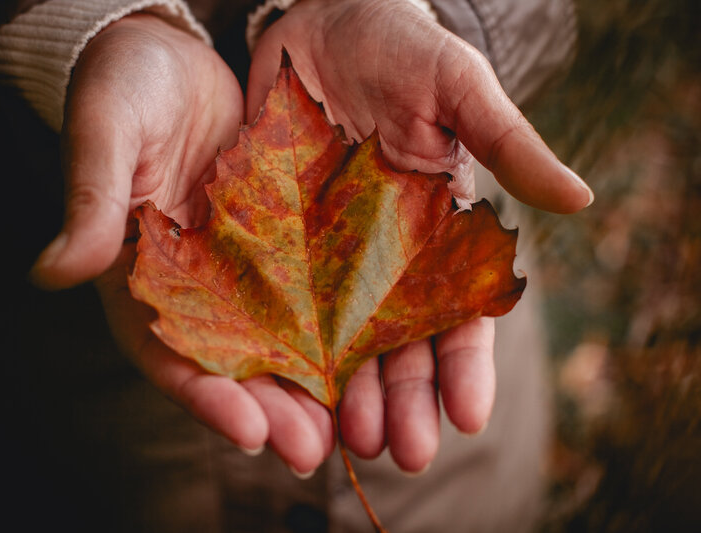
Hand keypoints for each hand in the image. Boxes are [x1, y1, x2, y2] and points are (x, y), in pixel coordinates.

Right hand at [29, 14, 334, 475]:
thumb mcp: (106, 134)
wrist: (168, 54)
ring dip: (312, 384)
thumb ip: (91, 200)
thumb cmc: (122, 88)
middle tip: (314, 450)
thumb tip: (53, 270)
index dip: (206, 396)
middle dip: (272, 409)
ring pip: (280, 338)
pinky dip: (338, 323)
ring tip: (353, 425)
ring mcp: (243, 264)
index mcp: (141, 277)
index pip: (168, 353)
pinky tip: (373, 351)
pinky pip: (314, 287)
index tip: (249, 431)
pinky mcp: (283, 238)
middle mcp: (196, 284)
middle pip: (234, 364)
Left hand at [247, 0, 593, 472]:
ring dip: (344, 393)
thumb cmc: (400, 48)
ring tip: (344, 441)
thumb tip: (580, 197)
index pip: (460, 312)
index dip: (464, 366)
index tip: (468, 416)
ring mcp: (326, 253)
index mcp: (438, 232)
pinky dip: (279, 347)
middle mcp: (383, 256)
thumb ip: (508, 143)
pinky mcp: (273, 239)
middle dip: (401, 398)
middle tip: (401, 450)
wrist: (322, 19)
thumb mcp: (458, 89)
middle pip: (396, 342)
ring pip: (338, 339)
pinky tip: (277, 388)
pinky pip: (275, 300)